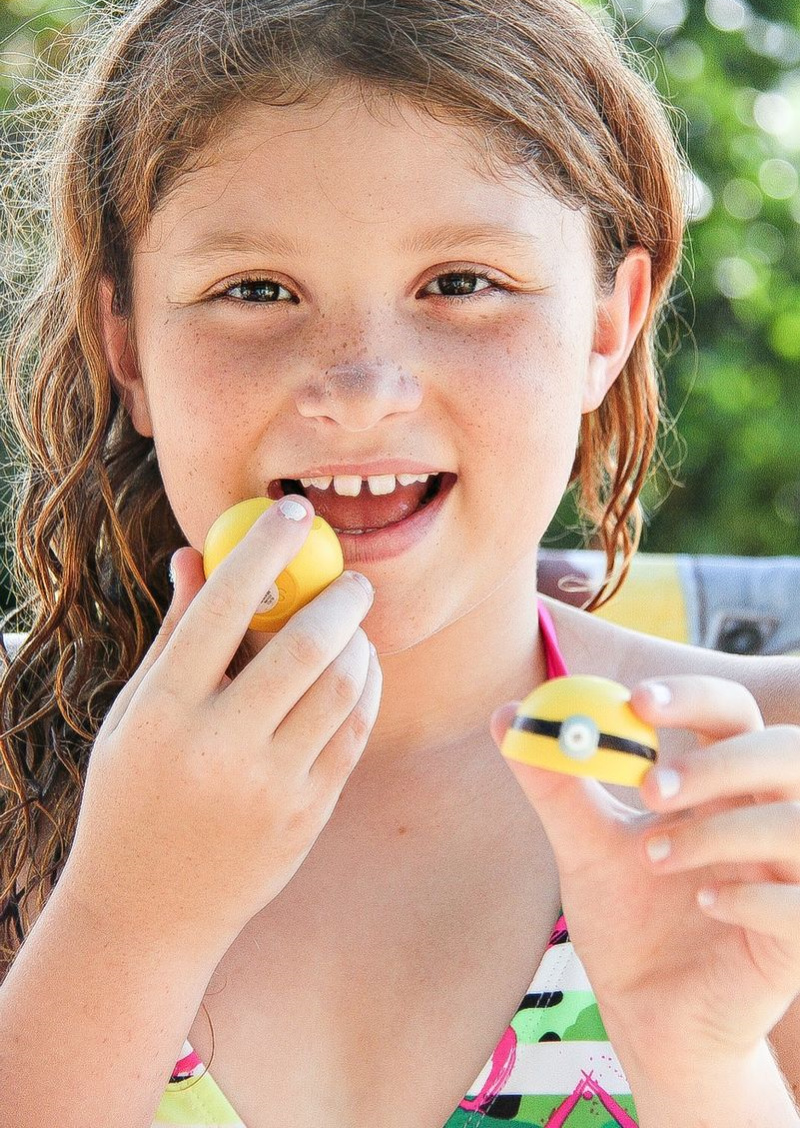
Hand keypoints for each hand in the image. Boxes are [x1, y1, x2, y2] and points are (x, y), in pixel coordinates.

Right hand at [61, 495, 382, 958]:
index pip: (224, 606)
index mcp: (164, 711)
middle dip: (340, 597)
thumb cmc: (132, 796)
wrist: (147, 912)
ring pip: (344, 687)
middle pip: (305, 646)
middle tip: (352, 580)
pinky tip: (360, 671)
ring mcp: (269, 787)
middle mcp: (219, 747)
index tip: (293, 513)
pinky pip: (355, 733)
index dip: (265, 548)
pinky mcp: (307, 816)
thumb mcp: (136, 714)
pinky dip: (367, 689)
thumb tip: (199, 553)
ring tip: (354, 629)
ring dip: (360, 643)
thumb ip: (177, 634)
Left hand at [489, 675, 799, 1083]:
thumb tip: (506, 715)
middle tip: (647, 787)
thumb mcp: (581, 845)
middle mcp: (763, 821)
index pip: (729, 712)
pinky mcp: (795, 940)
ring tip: (653, 858)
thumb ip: (554, 782)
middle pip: (783, 752)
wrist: (648, 1017)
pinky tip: (706, 905)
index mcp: (719, 788)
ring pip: (798, 822)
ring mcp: (788, 877)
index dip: (693, 697)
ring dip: (723, 831)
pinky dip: (756, 897)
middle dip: (717, 761)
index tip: (635, 703)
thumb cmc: (625, 919)